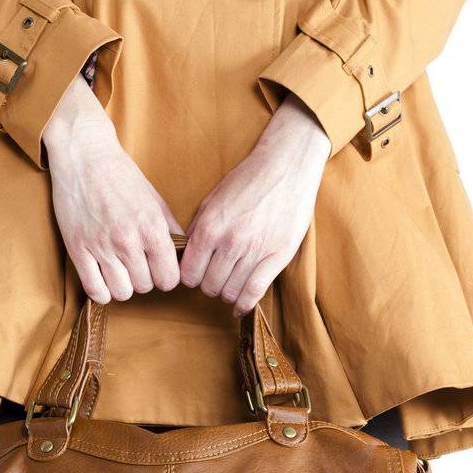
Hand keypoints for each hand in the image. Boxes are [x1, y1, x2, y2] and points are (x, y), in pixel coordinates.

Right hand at [44, 77, 182, 303]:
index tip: (158, 269)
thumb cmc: (121, 175)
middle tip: (136, 265)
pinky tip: (103, 278)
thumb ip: (169, 229)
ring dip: (123, 286)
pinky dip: (101, 291)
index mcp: (151, 227)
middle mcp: (128, 240)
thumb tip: (182, 254)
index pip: (169, 278)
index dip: (166, 277)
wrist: (84, 155)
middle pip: (145, 287)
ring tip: (120, 271)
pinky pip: (95, 290)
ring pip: (122, 293)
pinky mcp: (78, 249)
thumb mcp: (154, 199)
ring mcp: (101, 246)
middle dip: (143, 279)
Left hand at [180, 95, 331, 316]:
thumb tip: (186, 254)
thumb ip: (197, 229)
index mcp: (209, 228)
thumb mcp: (213, 199)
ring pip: (230, 292)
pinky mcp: (277, 256)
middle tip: (215, 276)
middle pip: (208, 287)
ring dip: (227, 292)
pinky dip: (244, 304)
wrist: (286, 166)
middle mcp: (230, 242)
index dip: (191, 276)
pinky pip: (255, 292)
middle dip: (209, 285)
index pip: (189, 274)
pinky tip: (240, 306)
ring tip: (231, 282)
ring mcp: (254, 251)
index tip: (197, 273)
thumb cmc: (248, 180)